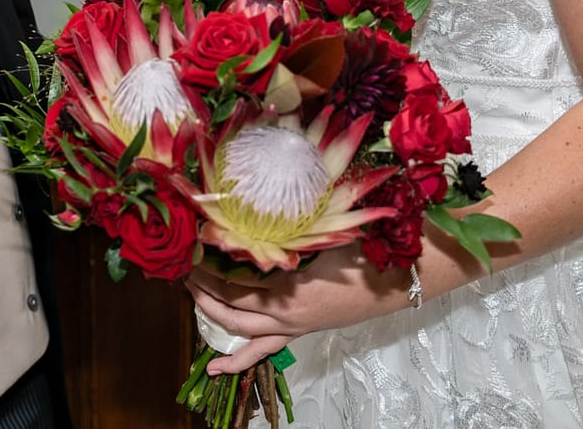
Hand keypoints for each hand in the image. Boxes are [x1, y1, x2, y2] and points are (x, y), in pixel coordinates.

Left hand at [184, 246, 404, 373]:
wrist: (396, 280)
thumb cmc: (362, 251)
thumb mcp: (321, 234)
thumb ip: (288, 230)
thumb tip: (254, 213)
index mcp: (289, 285)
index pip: (235, 276)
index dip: (210, 262)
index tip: (195, 241)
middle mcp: (284, 311)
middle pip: (231, 303)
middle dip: (203, 285)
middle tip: (186, 265)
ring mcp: (290, 326)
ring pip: (240, 328)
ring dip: (211, 313)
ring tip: (191, 294)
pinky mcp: (297, 332)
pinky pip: (260, 352)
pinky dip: (235, 362)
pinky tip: (213, 368)